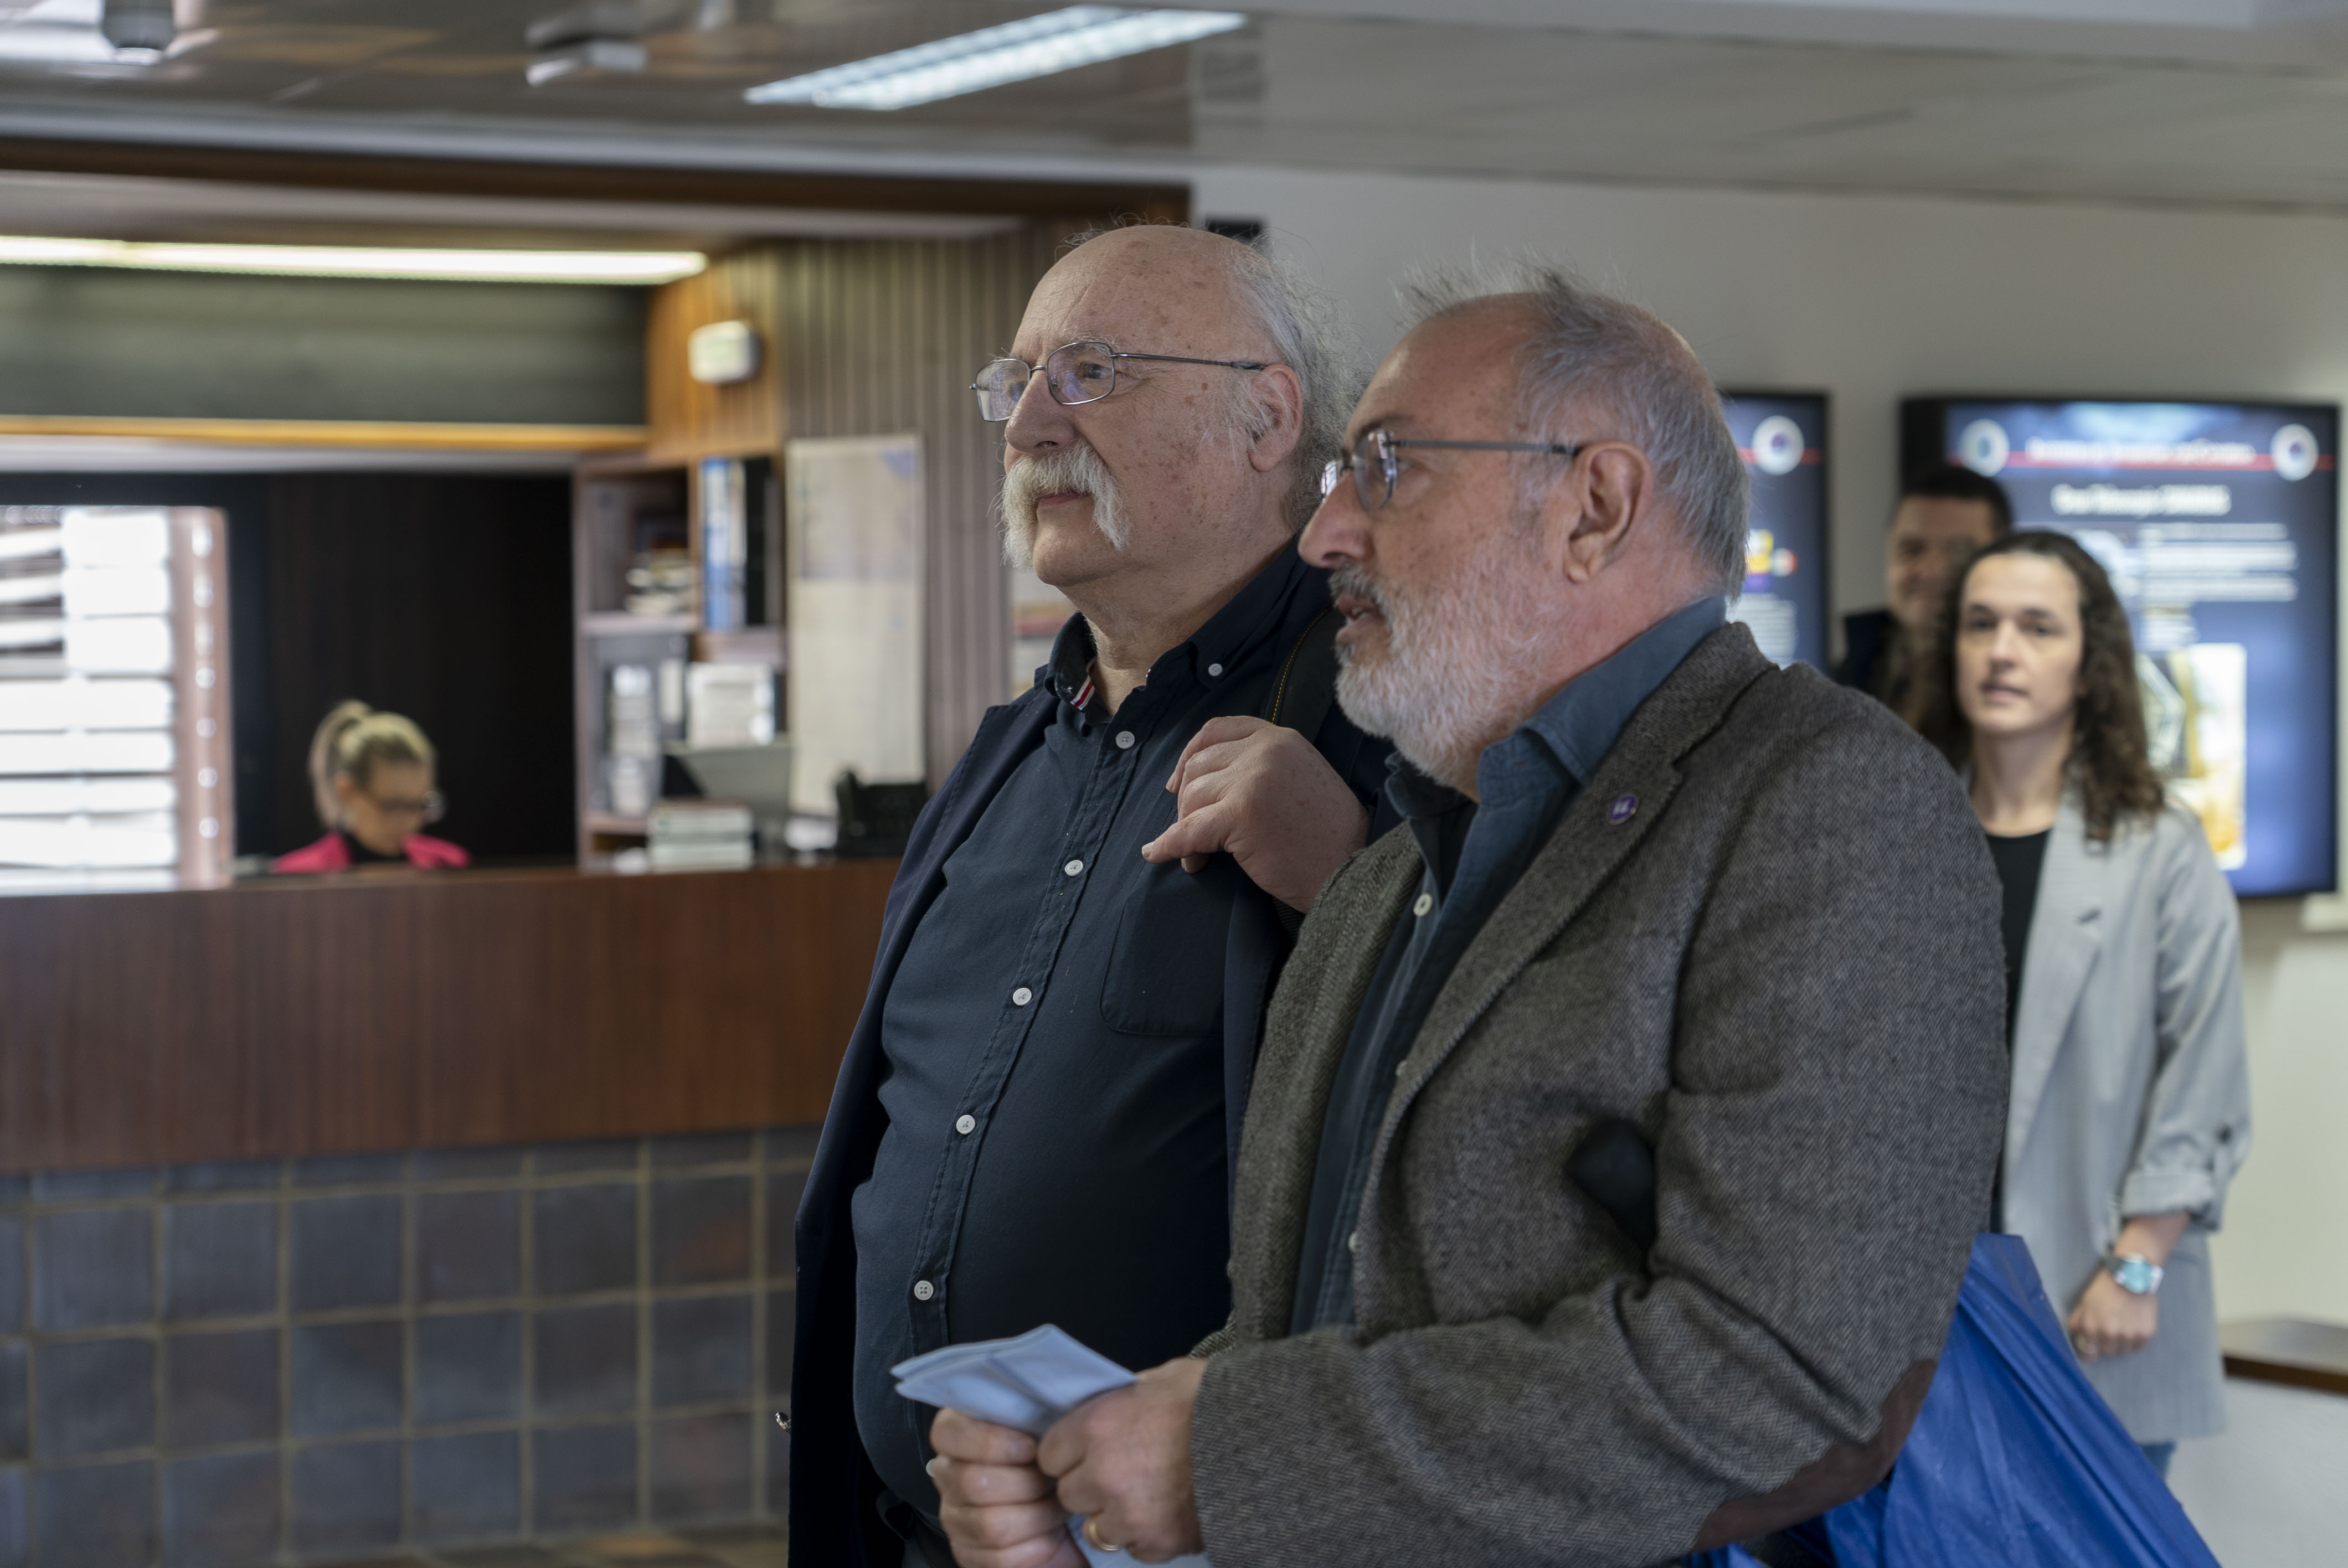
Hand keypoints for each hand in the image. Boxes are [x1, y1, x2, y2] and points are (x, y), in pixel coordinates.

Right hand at [930, 1409, 1085, 1567]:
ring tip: (1055, 1502)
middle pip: (971, 1482)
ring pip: (990, 1524)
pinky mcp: (970, 1556)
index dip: (988, 1441)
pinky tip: (1049, 1532)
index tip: (1030, 1445)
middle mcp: (948, 1477)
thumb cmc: (1051, 1460)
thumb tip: (1041, 1387)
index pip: (947, 1433)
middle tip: (1051, 1477)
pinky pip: (1001, 1558)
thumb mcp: (1043, 1426)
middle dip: (1025, 1483)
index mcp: (958, 1437)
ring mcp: (955, 1519)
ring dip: (1037, 1514)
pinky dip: (1037, 1546)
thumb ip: (1030, 1407)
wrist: (1062, 1508)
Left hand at [1039, 1356, 1206, 1563]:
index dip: (1070, 1453)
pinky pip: (1134, 1547)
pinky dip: (1147, 1535)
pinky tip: (1170, 1510)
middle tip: (1124, 1471)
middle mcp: (1104, 1474)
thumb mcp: (1159, 1380)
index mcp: (1098, 1426)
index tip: (1088, 1451)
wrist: (1264, 1440)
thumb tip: (1105, 1408)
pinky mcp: (1158, 1542)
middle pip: (1070, 1494)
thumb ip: (1121, 1399)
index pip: (1049, 1453)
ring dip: (1117, 1514)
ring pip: (1098, 1526)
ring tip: (1151, 1493)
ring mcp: (1129, 1514)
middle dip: (1091, 1485)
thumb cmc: (1213, 1401)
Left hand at [1141, 716, 1368, 911]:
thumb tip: (1201, 775)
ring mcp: (1252, 779)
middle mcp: (1266, 750)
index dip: (1190, 754)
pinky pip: (1187, 830)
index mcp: (1280, 738)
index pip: (1218, 730)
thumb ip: (1262, 765)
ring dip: (1186, 828)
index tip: (1179, 781)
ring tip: (1199, 856)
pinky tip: (1158, 854)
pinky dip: (1168, 845)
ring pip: (1192, 797)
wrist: (1350, 869)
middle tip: (1193, 832)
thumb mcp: (1300, 776)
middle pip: (1199, 766)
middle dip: (1188, 802)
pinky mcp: (1240, 814)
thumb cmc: (1325, 834)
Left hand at [2069, 1269, 2159, 1360]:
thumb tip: (2079, 1340)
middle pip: (2106, 1352)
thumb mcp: (2084, 1302)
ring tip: (2122, 1324)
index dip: (2089, 1350)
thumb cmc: (2104, 1288)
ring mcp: (2130, 1335)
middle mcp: (2110, 1334)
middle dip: (2105, 1343)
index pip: (2088, 1354)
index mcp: (2092, 1327)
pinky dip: (2135, 1340)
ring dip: (2121, 1342)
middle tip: (2109, 1327)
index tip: (2092, 1345)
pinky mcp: (2146, 1334)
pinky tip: (2133, 1325)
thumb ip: (2078, 1323)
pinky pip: (2138, 1347)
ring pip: (2123, 1351)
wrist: (2131, 1275)